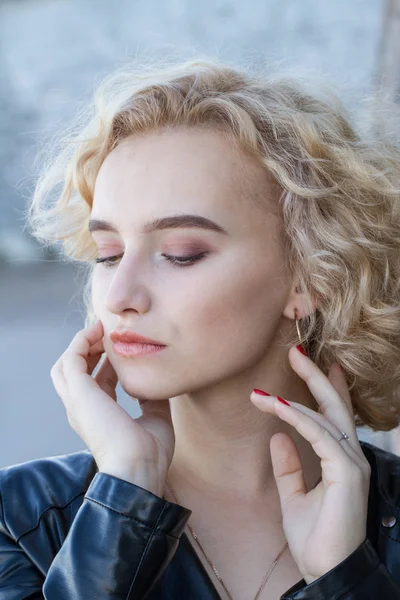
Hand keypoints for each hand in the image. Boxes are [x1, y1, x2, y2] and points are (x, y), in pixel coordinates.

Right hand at [50, 320, 174, 494]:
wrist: (139, 469)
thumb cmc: (150, 453)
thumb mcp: (155, 417)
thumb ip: (152, 398)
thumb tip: (158, 382)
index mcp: (99, 415)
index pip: (97, 381)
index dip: (107, 361)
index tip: (122, 346)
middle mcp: (83, 408)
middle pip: (75, 370)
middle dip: (90, 349)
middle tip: (109, 334)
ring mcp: (77, 401)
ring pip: (67, 364)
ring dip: (83, 343)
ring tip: (102, 329)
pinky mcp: (78, 394)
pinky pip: (72, 359)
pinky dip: (82, 341)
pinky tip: (98, 331)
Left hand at [250, 346, 370, 583]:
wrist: (327, 574)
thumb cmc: (315, 540)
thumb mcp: (295, 497)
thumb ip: (289, 467)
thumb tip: (276, 437)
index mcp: (342, 461)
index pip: (334, 416)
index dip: (324, 388)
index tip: (309, 364)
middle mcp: (351, 457)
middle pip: (334, 406)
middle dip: (316, 375)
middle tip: (296, 350)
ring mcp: (352, 464)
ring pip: (327, 414)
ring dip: (299, 390)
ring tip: (281, 368)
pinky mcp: (346, 473)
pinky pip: (320, 435)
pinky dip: (298, 417)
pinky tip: (276, 404)